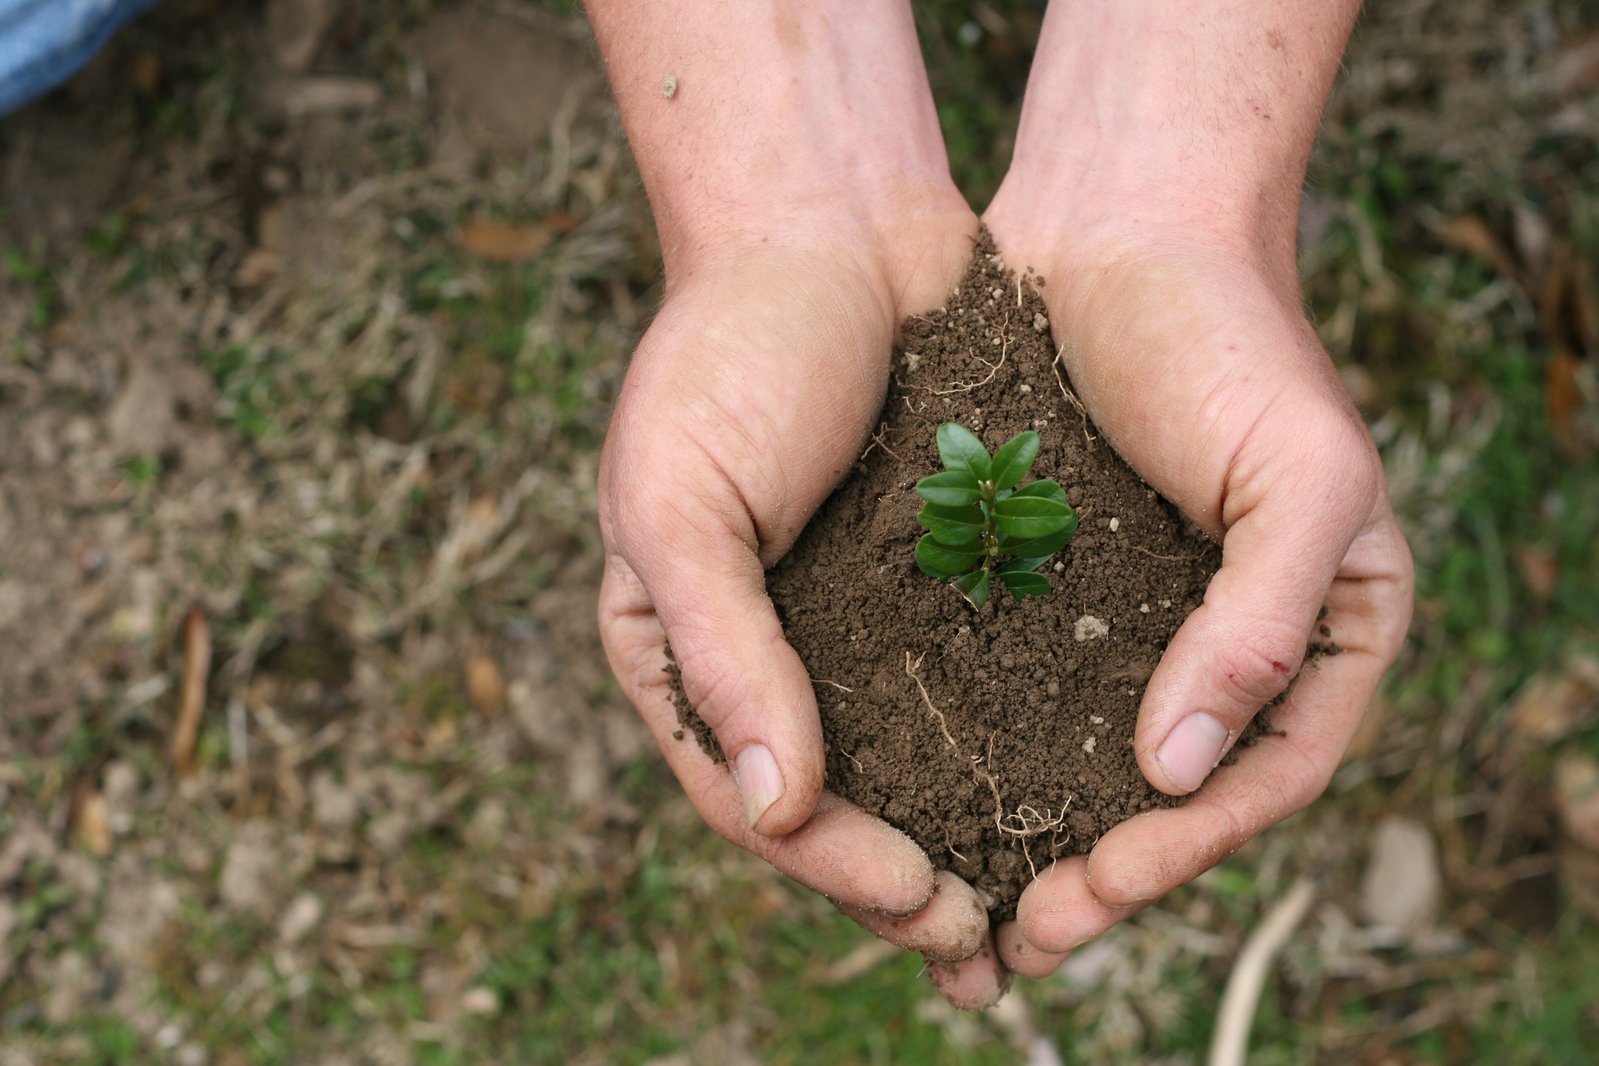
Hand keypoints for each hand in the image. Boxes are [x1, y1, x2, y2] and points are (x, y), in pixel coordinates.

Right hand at [597, 209, 1023, 1006]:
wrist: (826, 222)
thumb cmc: (727, 352)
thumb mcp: (680, 499)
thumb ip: (720, 653)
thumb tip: (773, 809)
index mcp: (686, 649)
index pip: (750, 792)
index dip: (831, 861)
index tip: (922, 899)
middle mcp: (773, 650)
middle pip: (837, 800)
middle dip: (907, 880)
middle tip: (989, 946)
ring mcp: (856, 616)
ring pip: (915, 756)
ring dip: (970, 835)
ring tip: (1041, 909)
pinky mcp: (938, 576)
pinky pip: (977, 677)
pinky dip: (1017, 739)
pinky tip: (1075, 785)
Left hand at [980, 216, 1413, 973]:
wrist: (1118, 226)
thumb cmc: (1227, 336)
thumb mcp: (1296, 478)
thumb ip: (1265, 626)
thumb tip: (1177, 773)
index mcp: (1327, 626)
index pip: (1271, 772)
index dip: (1194, 844)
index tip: (1106, 888)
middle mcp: (1235, 635)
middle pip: (1179, 791)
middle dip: (1110, 870)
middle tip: (1024, 937)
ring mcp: (1141, 613)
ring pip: (1096, 758)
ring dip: (1042, 835)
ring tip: (975, 908)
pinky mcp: (1055, 583)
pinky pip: (1029, 690)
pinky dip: (993, 753)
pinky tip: (936, 798)